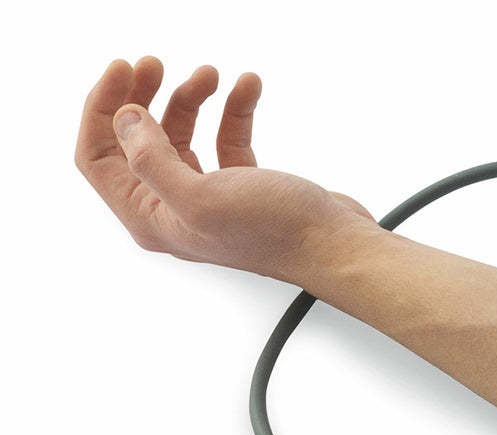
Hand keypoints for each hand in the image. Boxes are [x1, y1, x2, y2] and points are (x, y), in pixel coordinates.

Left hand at [75, 57, 378, 282]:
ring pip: (181, 136)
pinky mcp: (244, 187)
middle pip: (137, 142)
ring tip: (211, 73)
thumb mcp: (200, 198)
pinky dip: (234, 111)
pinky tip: (247, 88)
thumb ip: (151, 160)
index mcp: (151, 219)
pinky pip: (226, 139)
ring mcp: (209, 198)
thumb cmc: (275, 234)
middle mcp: (174, 210)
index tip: (124, 69)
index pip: (99, 158)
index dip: (103, 110)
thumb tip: (125, 121)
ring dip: (191, 98)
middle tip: (154, 64)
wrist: (334, 246)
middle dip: (142, 97)